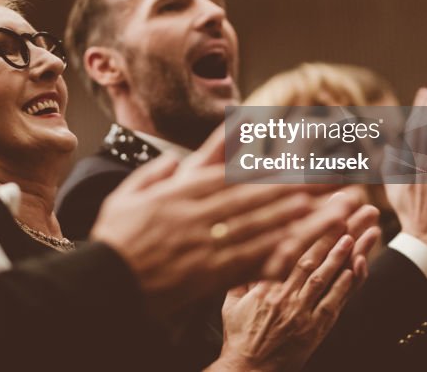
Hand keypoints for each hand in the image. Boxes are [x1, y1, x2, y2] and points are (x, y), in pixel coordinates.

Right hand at [91, 131, 350, 319]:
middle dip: (288, 181)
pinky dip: (275, 250)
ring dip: (292, 212)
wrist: (105, 282)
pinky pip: (248, 260)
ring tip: (321, 201)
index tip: (283, 145)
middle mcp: (197, 213)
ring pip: (258, 224)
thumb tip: (174, 158)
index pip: (226, 169)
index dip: (258, 157)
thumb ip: (153, 173)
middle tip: (320, 171)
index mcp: (179, 192)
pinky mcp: (209, 274)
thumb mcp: (124, 196)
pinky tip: (298, 244)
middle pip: (252, 193)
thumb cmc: (114, 239)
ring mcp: (205, 244)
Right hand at [213, 199, 379, 371]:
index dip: (312, 221)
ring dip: (349, 250)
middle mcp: (284, 291)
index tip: (328, 202)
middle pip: (315, 252)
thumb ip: (242, 274)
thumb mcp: (231, 299)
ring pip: (327, 273)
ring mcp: (301, 309)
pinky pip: (334, 302)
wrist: (248, 369)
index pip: (291, 243)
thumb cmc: (239, 335)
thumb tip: (248, 249)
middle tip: (359, 205)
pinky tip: (359, 266)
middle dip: (339, 226)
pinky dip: (347, 284)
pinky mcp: (315, 329)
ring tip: (365, 228)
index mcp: (264, 280)